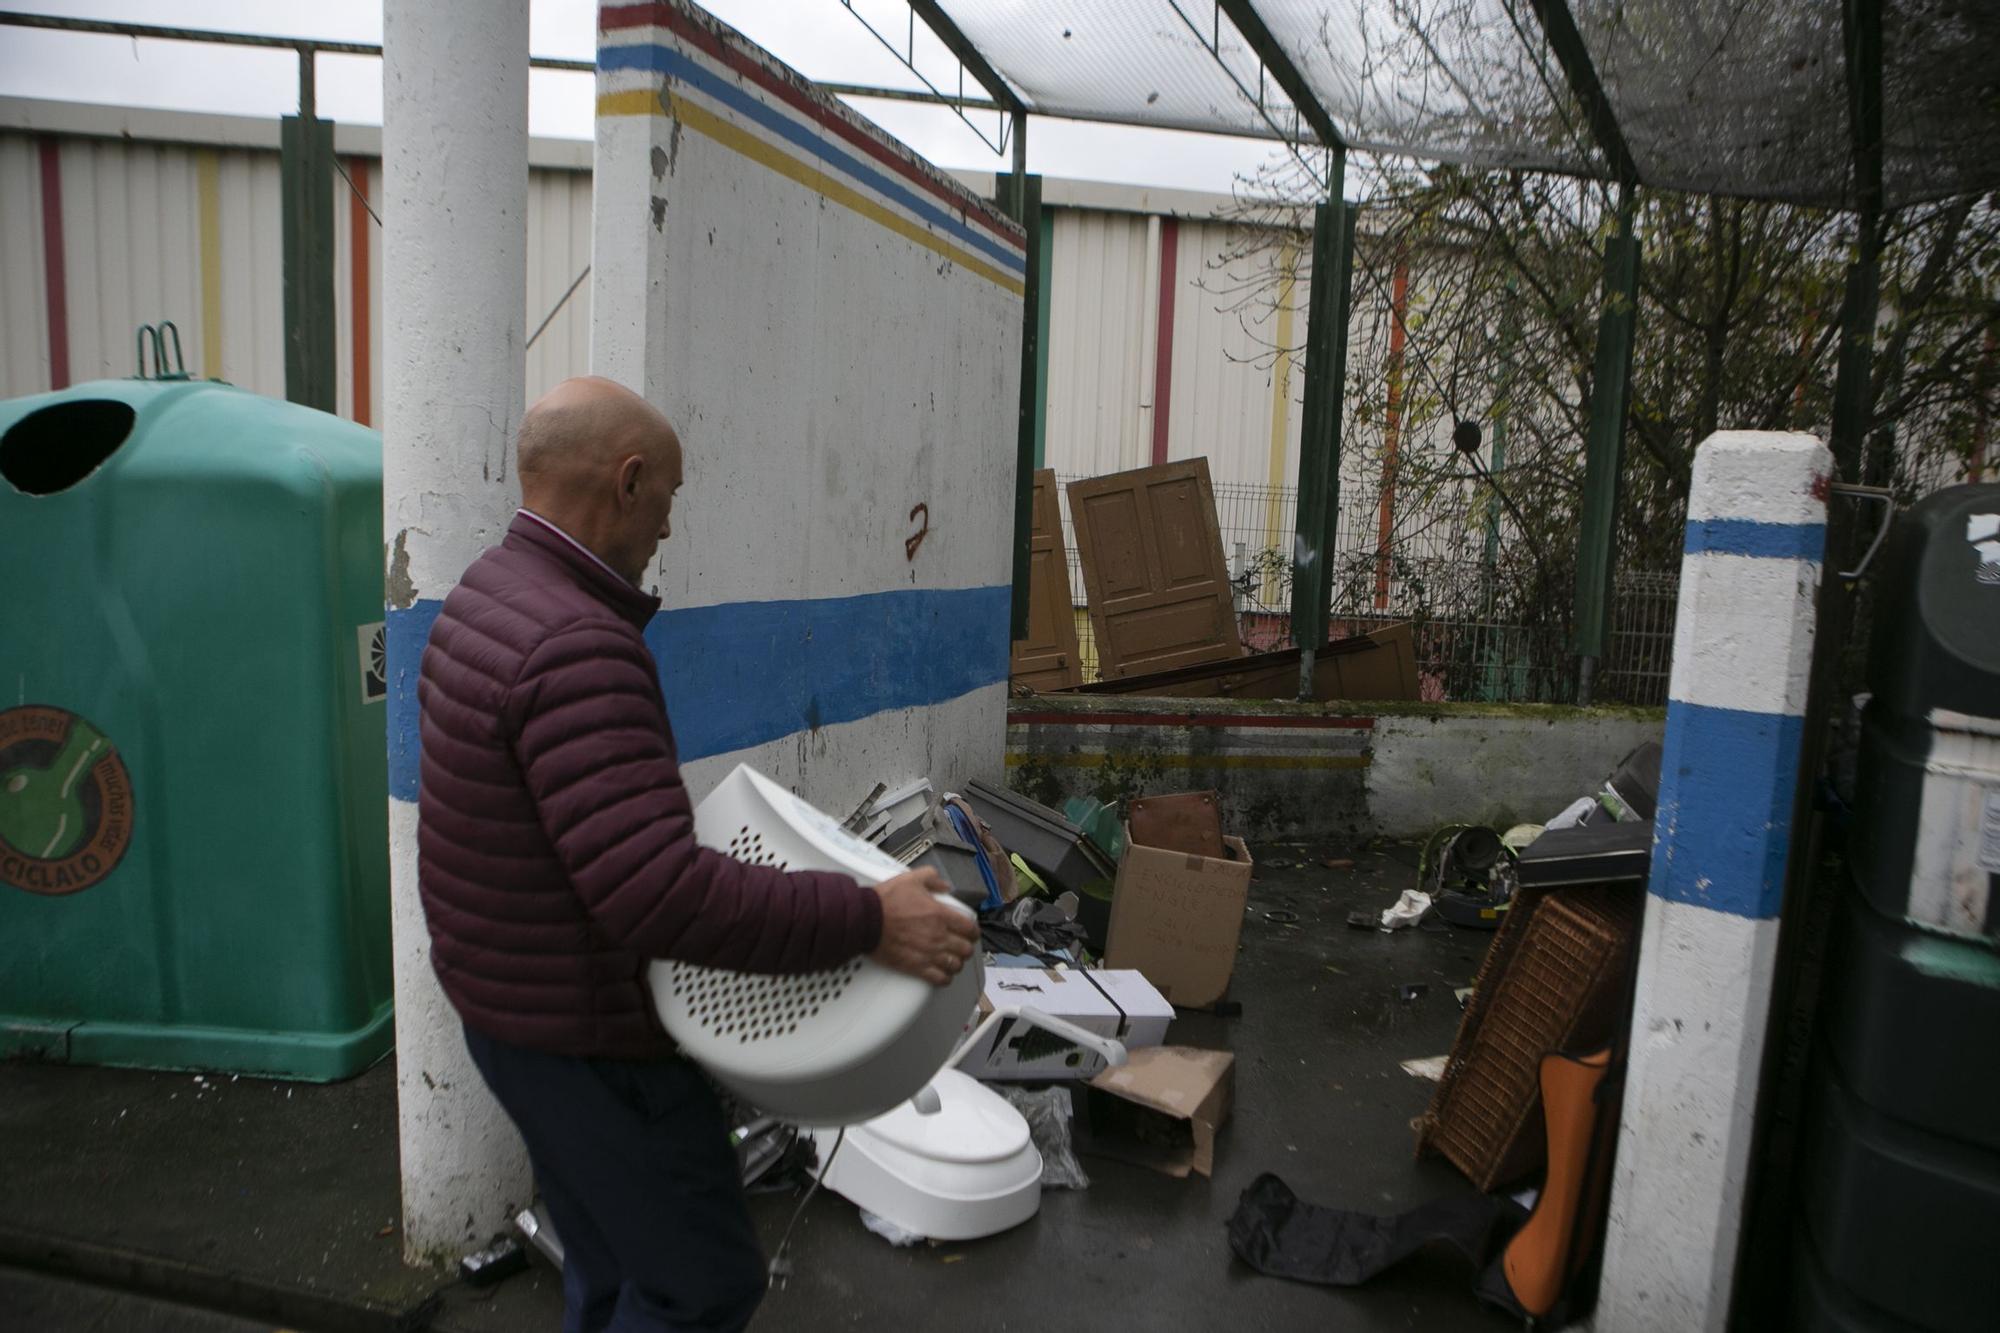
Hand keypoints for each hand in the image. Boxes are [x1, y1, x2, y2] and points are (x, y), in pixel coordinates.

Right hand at [869, 868, 977, 986]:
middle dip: (966, 947)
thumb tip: (944, 885)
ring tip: (953, 960)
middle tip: (961, 946)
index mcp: (940, 915)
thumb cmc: (885, 902)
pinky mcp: (915, 966)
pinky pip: (939, 978)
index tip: (970, 932)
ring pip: (955, 965)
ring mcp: (928, 953)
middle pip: (965, 949)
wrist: (866, 920)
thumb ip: (932, 879)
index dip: (973, 931)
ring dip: (956, 963)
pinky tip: (943, 975)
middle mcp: (937, 936)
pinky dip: (944, 978)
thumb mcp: (911, 879)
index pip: (970, 928)